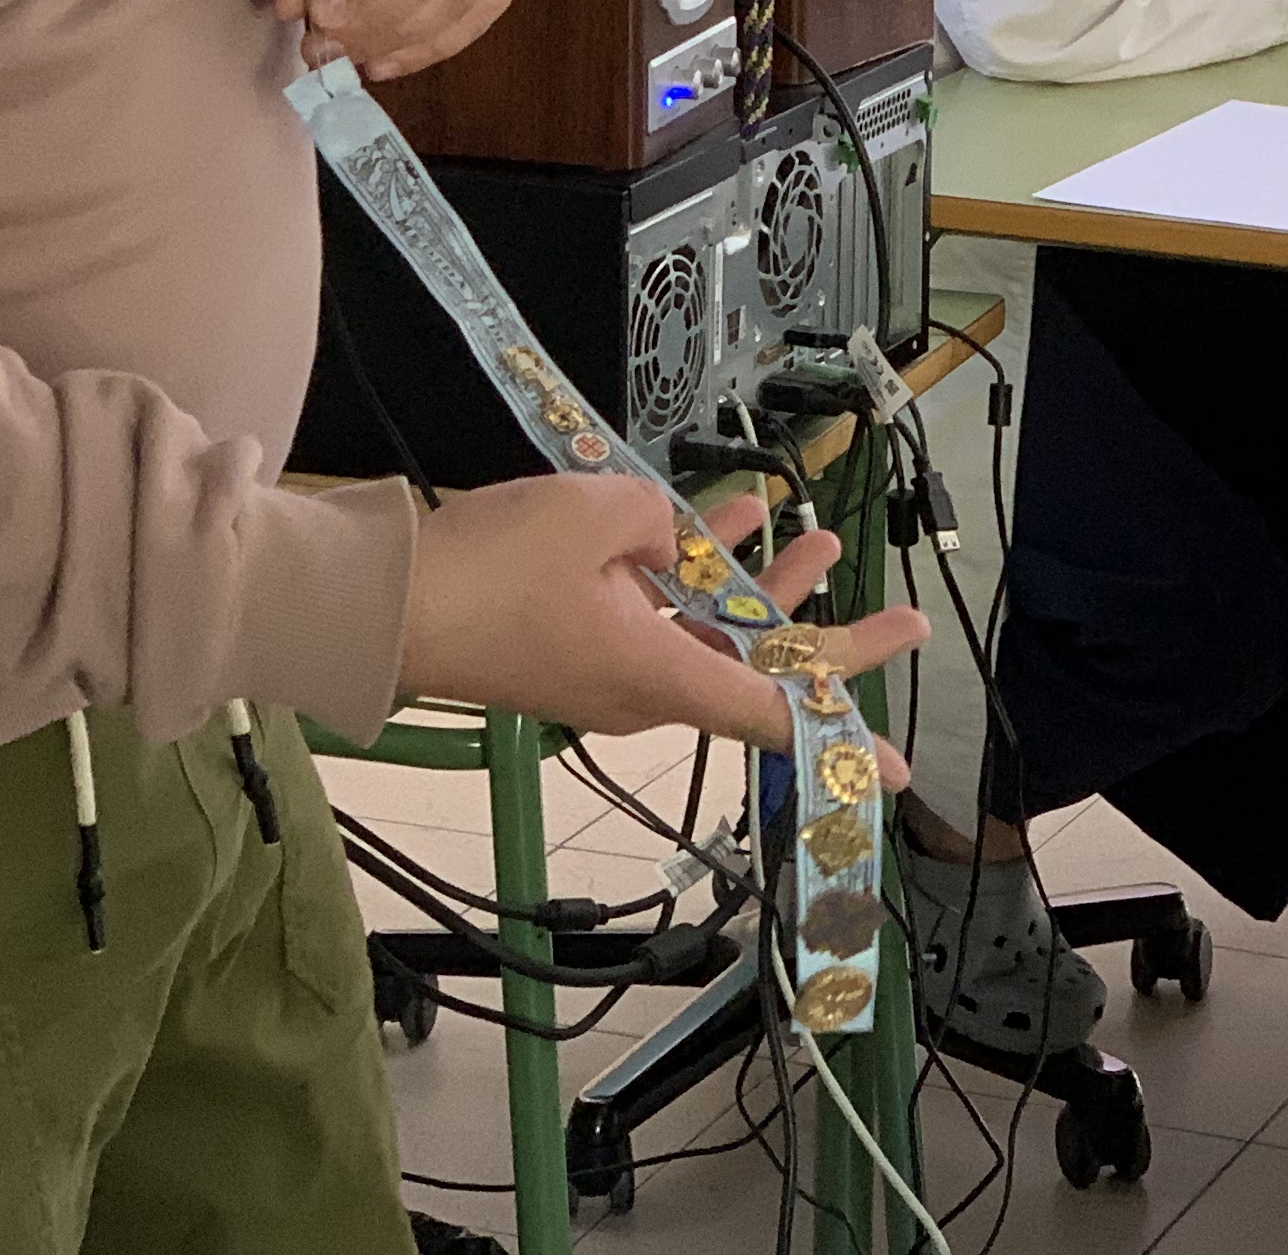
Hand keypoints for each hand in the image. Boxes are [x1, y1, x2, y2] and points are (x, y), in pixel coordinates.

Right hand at [397, 475, 928, 768]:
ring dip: (757, 588)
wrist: (385, 606)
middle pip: (756, 669)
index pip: (770, 711)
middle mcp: (645, 689)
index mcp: (659, 676)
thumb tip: (669, 532)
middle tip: (898, 621)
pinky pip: (657, 618)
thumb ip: (660, 519)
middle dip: (826, 635)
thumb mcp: (595, 516)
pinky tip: (715, 520)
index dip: (841, 732)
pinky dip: (690, 576)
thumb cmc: (492, 573)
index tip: (902, 771)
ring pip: (708, 635)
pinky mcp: (576, 648)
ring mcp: (609, 671)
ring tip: (808, 541)